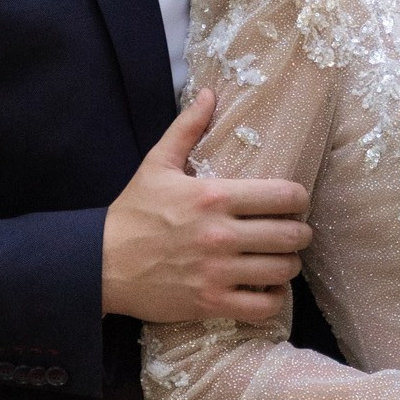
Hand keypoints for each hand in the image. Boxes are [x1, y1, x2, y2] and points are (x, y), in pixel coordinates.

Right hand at [101, 91, 312, 324]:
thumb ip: (187, 128)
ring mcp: (217, 272)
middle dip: (300, 233)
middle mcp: (220, 234)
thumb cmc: (132, 213)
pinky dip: (273, 299)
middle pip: (291, 235)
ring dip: (289, 265)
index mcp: (213, 196)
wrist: (100, 264)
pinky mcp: (211, 302)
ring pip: (283, 270)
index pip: (284, 196)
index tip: (293, 202)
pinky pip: (263, 307)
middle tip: (293, 232)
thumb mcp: (156, 164)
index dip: (298, 199)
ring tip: (280, 260)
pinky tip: (267, 288)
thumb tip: (209, 93)